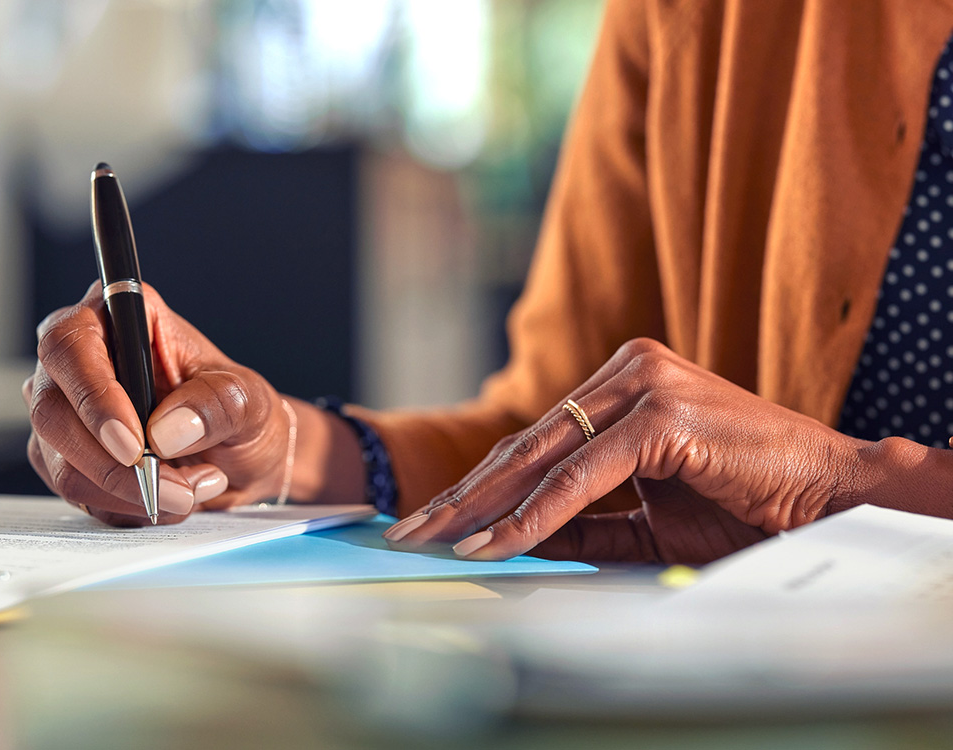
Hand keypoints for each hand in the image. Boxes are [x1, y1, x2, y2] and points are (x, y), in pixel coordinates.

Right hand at [25, 282, 291, 524]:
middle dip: (117, 465)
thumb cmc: (237, 412)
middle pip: (54, 411)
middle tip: (177, 488)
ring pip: (63, 462)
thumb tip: (166, 431)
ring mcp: (65, 410)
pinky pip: (76, 492)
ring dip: (129, 492)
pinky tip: (165, 498)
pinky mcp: (63, 457)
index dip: (94, 395)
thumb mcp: (248, 399)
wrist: (237, 456)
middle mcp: (79, 360)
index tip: (132, 445)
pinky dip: (125, 506)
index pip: (71, 344)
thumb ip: (215, 404)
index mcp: (120, 317)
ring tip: (189, 490)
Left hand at [383, 338, 871, 563]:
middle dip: (461, 496)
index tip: (432, 522)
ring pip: (541, 457)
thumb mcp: (643, 516)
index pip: (533, 442)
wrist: (829, 497)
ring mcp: (642, 385)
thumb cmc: (742, 504)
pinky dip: (534, 515)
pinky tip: (494, 544)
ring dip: (482, 507)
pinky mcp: (660, 414)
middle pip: (523, 445)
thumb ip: (581, 521)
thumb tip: (511, 541)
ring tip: (433, 542)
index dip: (479, 486)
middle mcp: (625, 372)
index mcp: (620, 384)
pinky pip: (580, 477)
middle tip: (406, 532)